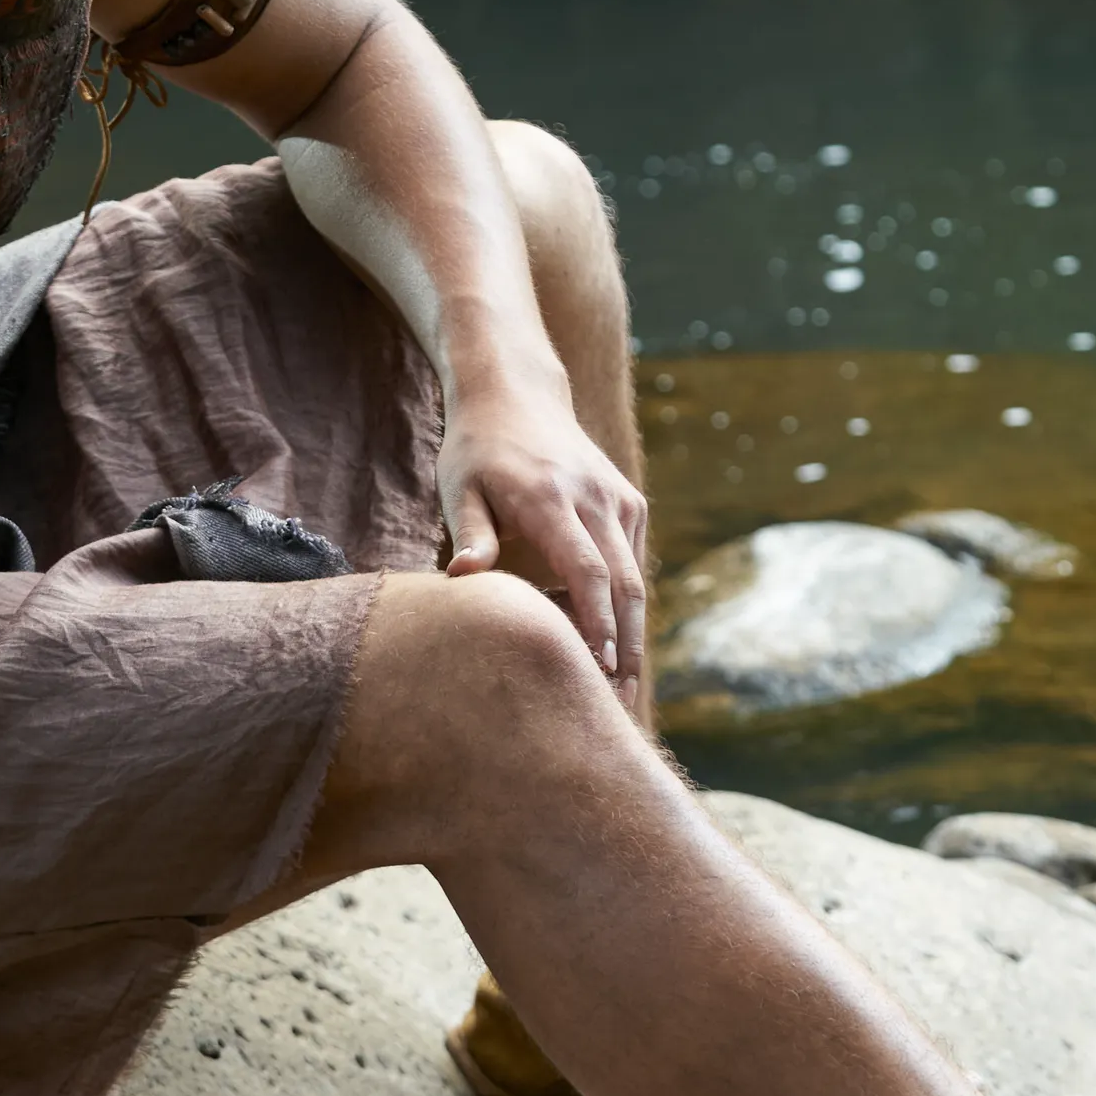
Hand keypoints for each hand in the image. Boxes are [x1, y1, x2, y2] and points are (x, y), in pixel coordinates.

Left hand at [438, 364, 651, 683]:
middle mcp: (594, 498)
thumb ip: (469, 533)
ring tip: (620, 685)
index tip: (600, 668)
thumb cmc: (477, 451)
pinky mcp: (629, 503)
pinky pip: (633, 562)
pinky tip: (611, 643)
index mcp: (550, 498)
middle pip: (625, 583)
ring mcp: (618, 500)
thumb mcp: (459, 487)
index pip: (586, 570)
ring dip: (633, 632)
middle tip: (618, 700)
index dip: (597, 623)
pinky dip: (626, 604)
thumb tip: (461, 578)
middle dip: (626, 645)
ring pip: (637, 577)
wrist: (516, 394)